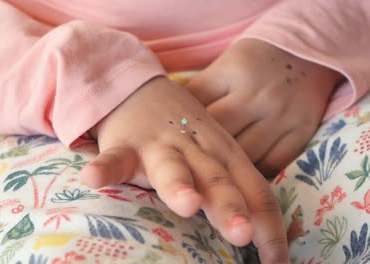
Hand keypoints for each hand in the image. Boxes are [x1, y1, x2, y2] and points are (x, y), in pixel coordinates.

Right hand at [81, 77, 287, 262]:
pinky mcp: (126, 144)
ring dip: (179, 184)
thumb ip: (235, 187)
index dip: (269, 227)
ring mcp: (161, 146)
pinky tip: (92, 179)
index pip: (256, 191)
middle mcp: (199, 151)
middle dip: (230, 207)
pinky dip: (105, 167)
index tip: (276, 263)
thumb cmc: (186, 134)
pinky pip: (115, 158)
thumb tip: (261, 233)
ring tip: (186, 204)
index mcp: (227, 156)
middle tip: (242, 233)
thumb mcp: (216, 154)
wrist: (143, 90)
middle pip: (219, 181)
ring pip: (172, 167)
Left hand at [187, 39, 342, 176]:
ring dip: (226, 171)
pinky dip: (253, 175)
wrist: (308, 54)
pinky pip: (271, 165)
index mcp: (233, 72)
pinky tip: (241, 179)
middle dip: (201, 155)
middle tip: (186, 173)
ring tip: (212, 181)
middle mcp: (258, 96)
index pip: (197, 107)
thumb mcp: (225, 66)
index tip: (171, 146)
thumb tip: (172, 126)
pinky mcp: (300, 133)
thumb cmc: (257, 62)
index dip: (181, 129)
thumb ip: (200, 94)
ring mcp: (281, 117)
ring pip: (244, 156)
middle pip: (220, 136)